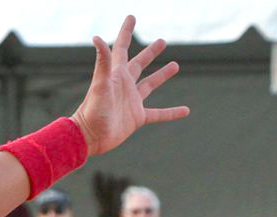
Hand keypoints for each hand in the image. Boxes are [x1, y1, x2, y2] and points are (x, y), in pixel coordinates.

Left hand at [68, 16, 188, 157]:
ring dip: (162, 75)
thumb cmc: (93, 111)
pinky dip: (171, 113)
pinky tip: (186, 110)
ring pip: (150, 85)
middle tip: (162, 41)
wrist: (90, 138)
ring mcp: (132, 101)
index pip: (121, 48)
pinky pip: (158, 113)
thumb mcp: (100, 84)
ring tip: (176, 65)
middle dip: (150, 52)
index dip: (126, 32)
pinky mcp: (137, 118)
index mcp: (116, 74)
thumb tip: (97, 37)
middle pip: (139, 64)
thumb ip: (102, 62)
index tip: (132, 17)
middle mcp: (124, 86)